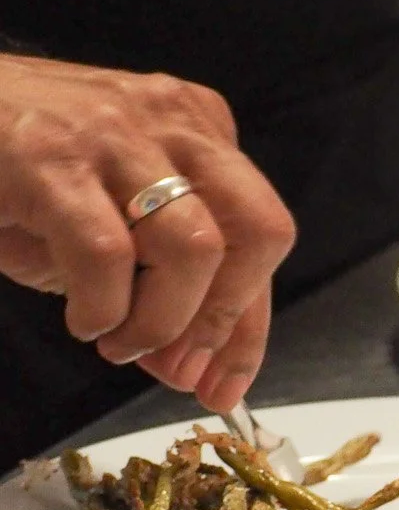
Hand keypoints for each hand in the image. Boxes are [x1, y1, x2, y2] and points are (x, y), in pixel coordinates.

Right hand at [0, 55, 295, 413]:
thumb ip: (164, 286)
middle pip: (260, 231)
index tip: (223, 387)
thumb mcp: (111, 223)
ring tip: (117, 341)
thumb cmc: (20, 172)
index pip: (262, 237)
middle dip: (226, 316)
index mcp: (202, 131)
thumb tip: (189, 367)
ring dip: (161, 321)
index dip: (248, 327)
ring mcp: (117, 134)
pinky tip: (82, 318)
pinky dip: (102, 309)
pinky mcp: (53, 158)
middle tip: (174, 362)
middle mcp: (174, 122)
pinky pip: (108, 255)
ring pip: (193, 247)